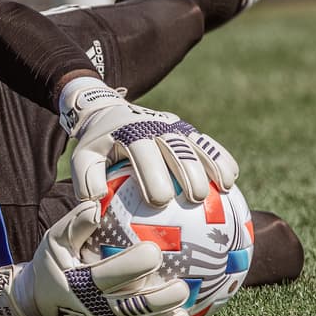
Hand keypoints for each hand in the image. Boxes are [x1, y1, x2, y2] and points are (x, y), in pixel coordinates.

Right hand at [0, 200, 190, 315]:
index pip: (107, 276)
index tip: (154, 251)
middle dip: (157, 299)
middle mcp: (93, 307)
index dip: (131, 266)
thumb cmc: (54, 262)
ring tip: (187, 304)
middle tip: (181, 286)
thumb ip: (74, 225)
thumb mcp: (55, 240)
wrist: (40, 300)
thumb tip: (96, 206)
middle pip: (130, 307)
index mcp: (80, 283)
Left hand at [59, 76, 238, 206]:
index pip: (142, 151)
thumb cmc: (96, 145)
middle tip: (197, 199)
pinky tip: (232, 181)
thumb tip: (94, 204)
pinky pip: (208, 143)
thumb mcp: (83, 157)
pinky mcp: (187, 129)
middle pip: (175, 147)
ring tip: (225, 188)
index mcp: (128, 131)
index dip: (153, 173)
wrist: (109, 112)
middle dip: (188, 171)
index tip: (161, 201)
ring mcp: (174, 125)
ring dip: (213, 163)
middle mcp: (154, 125)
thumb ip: (86, 178)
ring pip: (197, 144)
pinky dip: (221, 158)